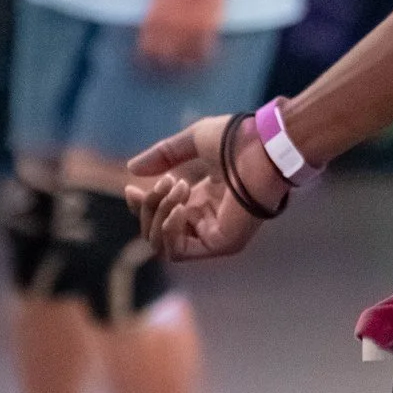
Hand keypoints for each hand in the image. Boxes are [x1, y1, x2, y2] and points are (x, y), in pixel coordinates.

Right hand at [127, 112, 281, 262]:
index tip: (130, 188)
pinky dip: (169, 230)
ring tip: (178, 186)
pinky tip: (179, 208)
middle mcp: (207, 221)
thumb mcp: (192, 143)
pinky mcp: (221, 244)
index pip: (160, 216)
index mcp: (202, 200)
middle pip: (156, 232)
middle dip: (151, 207)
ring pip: (163, 244)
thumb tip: (131, 169)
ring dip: (160, 214)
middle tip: (168, 181)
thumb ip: (164, 155)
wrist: (262, 147)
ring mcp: (215, 235)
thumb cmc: (237, 141)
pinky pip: (178, 251)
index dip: (142, 206)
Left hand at [138, 0, 225, 69]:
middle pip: (164, 59)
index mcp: (154, 18)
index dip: (146, 61)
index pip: (146, 51)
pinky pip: (205, 51)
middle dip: (163, 66)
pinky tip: (200, 60)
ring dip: (183, 65)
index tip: (147, 65)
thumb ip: (154, 13)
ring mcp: (191, 28)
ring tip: (183, 67)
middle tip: (164, 70)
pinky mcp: (209, 26)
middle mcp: (171, 27)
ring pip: (185, 59)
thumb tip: (151, 30)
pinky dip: (202, 58)